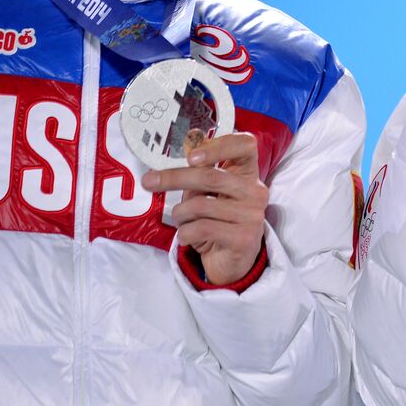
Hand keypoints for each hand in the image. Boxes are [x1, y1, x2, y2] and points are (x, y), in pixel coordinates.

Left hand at [143, 132, 268, 284]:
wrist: (231, 261)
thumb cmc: (216, 220)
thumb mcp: (209, 193)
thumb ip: (200, 174)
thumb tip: (177, 151)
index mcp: (248, 174)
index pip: (245, 145)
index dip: (219, 145)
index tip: (191, 156)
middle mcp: (256, 191)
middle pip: (211, 176)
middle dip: (174, 178)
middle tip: (149, 181)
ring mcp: (252, 215)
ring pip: (201, 205)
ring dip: (180, 214)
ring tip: (181, 220)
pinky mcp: (244, 238)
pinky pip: (202, 228)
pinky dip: (185, 233)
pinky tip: (186, 236)